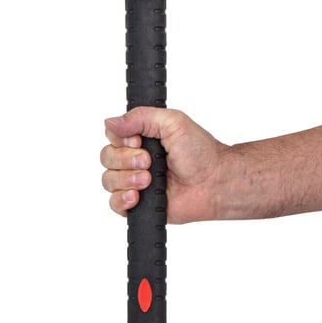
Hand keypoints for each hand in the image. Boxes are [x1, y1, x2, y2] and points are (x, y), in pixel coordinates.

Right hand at [100, 108, 227, 223]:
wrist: (214, 182)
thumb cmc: (200, 153)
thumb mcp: (172, 121)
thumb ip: (140, 117)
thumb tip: (109, 121)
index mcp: (142, 138)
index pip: (112, 136)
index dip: (120, 139)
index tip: (138, 141)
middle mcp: (135, 160)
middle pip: (107, 158)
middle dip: (125, 160)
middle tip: (148, 162)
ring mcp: (136, 183)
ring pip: (108, 181)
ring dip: (126, 179)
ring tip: (148, 180)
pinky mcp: (139, 205)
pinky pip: (114, 205)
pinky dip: (121, 200)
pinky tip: (137, 196)